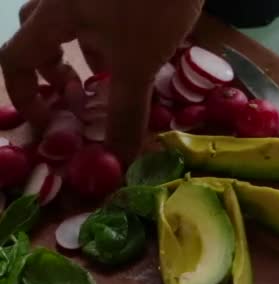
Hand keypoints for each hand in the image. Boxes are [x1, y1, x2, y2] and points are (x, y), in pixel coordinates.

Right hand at [0, 0, 204, 163]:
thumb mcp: (139, 60)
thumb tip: (121, 162)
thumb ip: (126, 110)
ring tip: (112, 75)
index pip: (15, 60)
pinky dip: (108, 35)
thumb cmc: (153, 0)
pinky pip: (97, 11)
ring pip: (70, 22)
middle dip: (55, 72)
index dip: (26, 98)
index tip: (54, 124)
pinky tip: (137, 45)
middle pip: (37, 37)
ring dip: (84, 53)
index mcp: (53, 14)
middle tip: (80, 94)